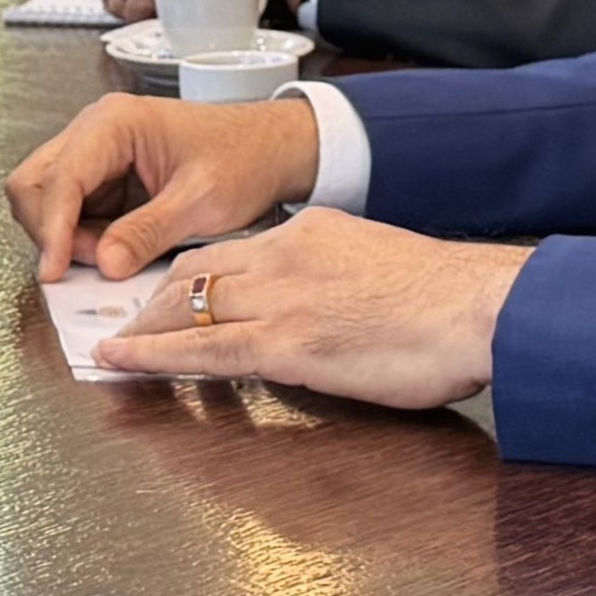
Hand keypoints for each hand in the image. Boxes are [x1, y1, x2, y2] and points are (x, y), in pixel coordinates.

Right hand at [3, 92, 325, 280]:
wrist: (271, 150)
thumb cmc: (244, 158)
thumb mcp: (201, 202)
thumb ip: (147, 232)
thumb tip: (104, 264)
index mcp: (114, 123)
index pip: (60, 177)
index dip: (51, 227)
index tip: (54, 269)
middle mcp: (95, 132)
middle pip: (33, 183)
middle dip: (50, 230)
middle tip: (87, 265)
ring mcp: (95, 155)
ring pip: (46, 200)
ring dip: (66, 237)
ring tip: (113, 257)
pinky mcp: (103, 179)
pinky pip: (73, 212)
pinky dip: (83, 238)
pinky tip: (116, 250)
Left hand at [87, 209, 527, 405]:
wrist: (482, 307)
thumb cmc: (450, 301)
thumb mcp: (381, 266)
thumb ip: (339, 277)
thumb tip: (324, 307)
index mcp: (312, 232)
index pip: (231, 250)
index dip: (191, 275)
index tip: (169, 293)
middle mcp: (284, 256)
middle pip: (197, 273)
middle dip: (155, 301)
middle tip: (124, 322)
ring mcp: (282, 298)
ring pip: (188, 308)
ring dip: (144, 330)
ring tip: (113, 349)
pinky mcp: (286, 343)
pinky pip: (202, 351)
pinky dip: (152, 356)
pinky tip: (120, 363)